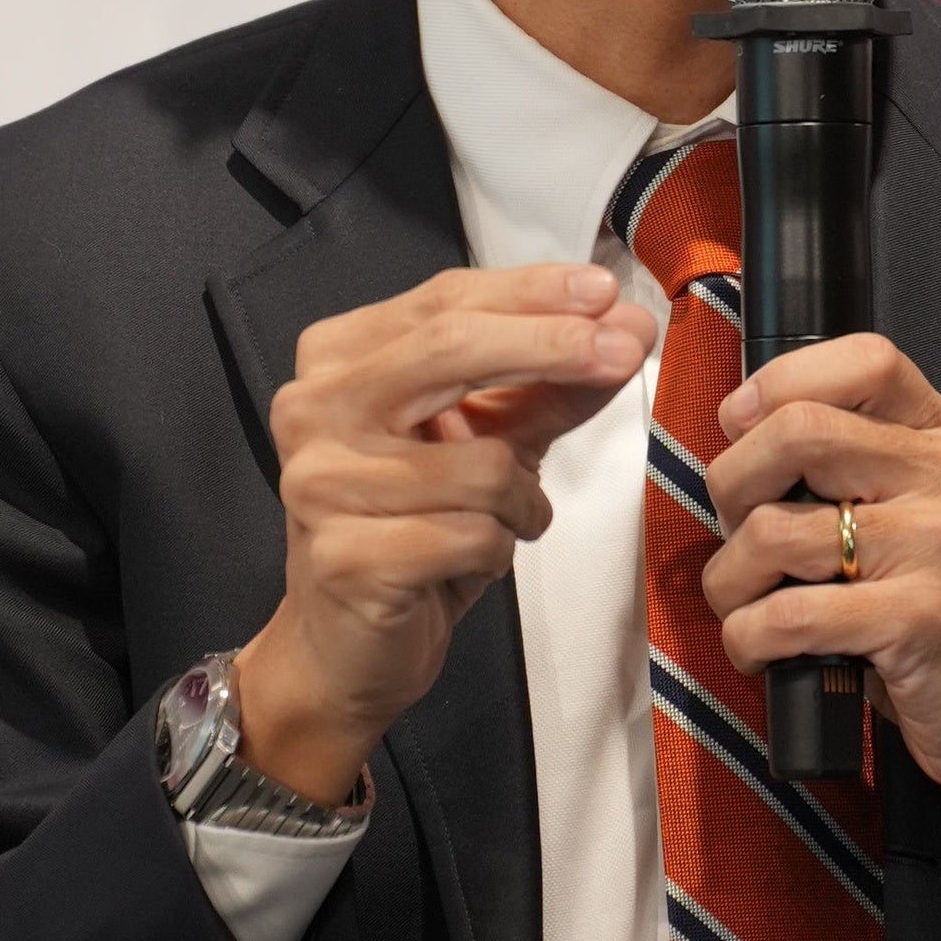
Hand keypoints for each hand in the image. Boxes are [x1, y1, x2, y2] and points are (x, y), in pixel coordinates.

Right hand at [234, 264, 655, 803]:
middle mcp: (314, 408)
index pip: (444, 300)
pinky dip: (500, 547)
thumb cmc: (416, 528)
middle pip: (450, 348)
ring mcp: (320, 482)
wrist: (346, 647)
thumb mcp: (488, 442)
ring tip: (505, 520)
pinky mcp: (347, 556)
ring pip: (481, 462)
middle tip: (625, 347)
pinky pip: (474, 534)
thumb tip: (625, 327)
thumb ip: (549, 384)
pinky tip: (476, 558)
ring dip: (523, 498)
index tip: (606, 292)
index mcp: (338, 359)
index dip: (532, 292)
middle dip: (551, 344)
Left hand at [703, 336, 940, 886]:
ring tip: (745, 605)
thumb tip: (739, 427)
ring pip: (774, 530)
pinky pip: (788, 614)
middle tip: (737, 533)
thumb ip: (856, 461)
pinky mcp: (918, 619)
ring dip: (729, 581)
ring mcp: (938, 545)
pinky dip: (749, 637)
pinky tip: (761, 649)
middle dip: (731, 486)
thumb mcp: (921, 513)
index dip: (781, 380)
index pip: (864, 359)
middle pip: (798, 431)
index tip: (740, 425)